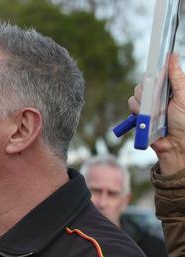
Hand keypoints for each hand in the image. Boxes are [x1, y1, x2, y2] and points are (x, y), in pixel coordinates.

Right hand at [131, 54, 184, 174]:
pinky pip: (132, 107)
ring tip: (157, 114)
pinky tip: (148, 119)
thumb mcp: (183, 96)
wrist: (176, 144)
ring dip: (145, 104)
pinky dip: (138, 112)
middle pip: (143, 84)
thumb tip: (172, 56)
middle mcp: (157, 95)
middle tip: (160, 102)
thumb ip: (176, 77)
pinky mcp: (140, 115)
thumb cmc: (184, 121)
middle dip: (149, 92)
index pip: (155, 74)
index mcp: (169, 88)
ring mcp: (148, 105)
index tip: (153, 78)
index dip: (153, 76)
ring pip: (136, 95)